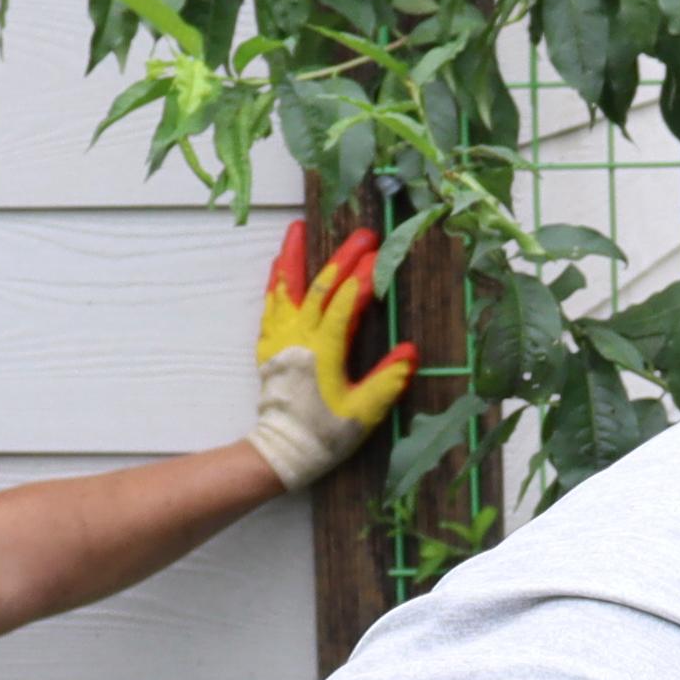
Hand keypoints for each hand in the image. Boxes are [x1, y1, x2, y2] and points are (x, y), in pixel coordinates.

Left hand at [248, 224, 418, 490]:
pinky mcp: (269, 347)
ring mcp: (280, 339)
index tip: (381, 255)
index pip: (346, 303)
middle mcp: (298, 337)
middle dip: (343, 257)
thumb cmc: (324, 434)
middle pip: (320, 287)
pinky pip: (271, 306)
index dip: (364, 277)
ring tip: (298, 228)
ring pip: (286, 289)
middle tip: (364, 234)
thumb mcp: (363, 413)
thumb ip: (387, 381)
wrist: (282, 451)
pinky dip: (276, 282)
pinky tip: (278, 265)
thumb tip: (410, 351)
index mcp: (323, 350)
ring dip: (294, 257)